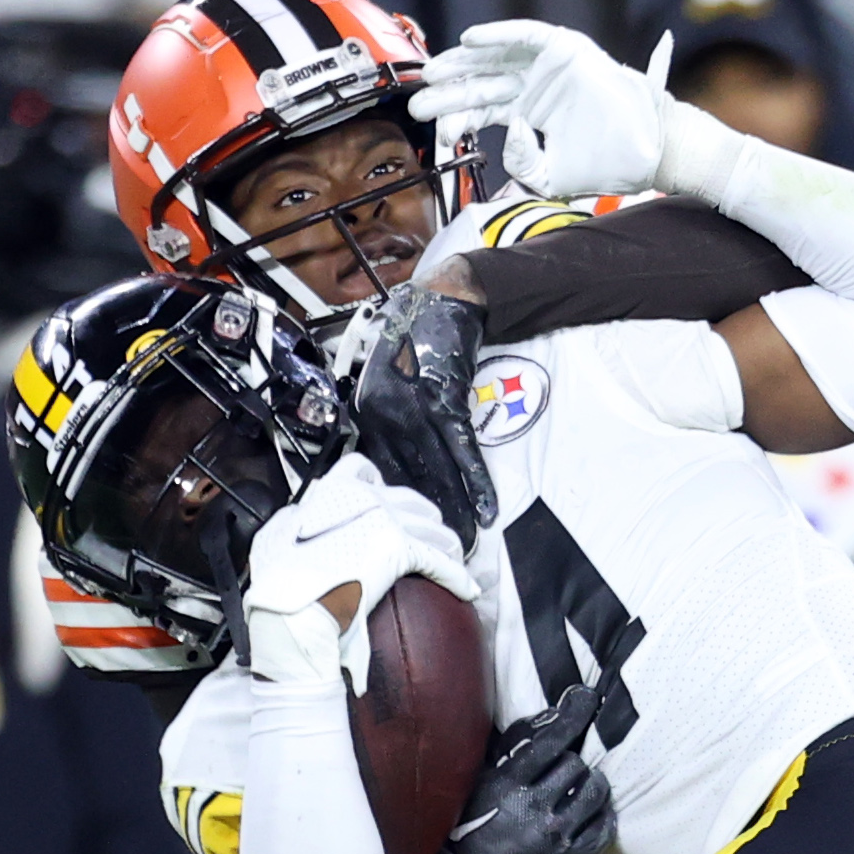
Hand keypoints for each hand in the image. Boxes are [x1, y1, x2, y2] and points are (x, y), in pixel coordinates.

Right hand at [246, 453, 474, 693]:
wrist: (295, 607)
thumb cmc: (280, 580)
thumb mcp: (275, 536)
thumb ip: (295, 519)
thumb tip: (301, 515)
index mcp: (331, 490)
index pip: (362, 469)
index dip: (378, 485)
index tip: (386, 501)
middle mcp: (364, 497)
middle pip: (410, 501)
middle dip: (424, 520)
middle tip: (431, 537)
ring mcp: (387, 520)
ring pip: (433, 529)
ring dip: (446, 545)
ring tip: (454, 561)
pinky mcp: (403, 550)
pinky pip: (441, 561)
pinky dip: (456, 576)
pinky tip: (466, 589)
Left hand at [355, 280, 497, 550]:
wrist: (438, 301)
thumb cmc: (411, 342)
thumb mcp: (383, 383)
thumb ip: (385, 424)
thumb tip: (393, 467)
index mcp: (366, 415)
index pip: (383, 474)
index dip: (402, 509)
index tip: (416, 536)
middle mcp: (384, 415)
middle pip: (411, 480)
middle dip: (431, 519)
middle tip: (447, 552)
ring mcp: (414, 408)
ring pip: (438, 471)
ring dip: (457, 509)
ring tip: (469, 539)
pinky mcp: (445, 401)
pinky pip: (463, 450)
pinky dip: (477, 480)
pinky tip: (488, 507)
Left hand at [412, 21, 671, 199]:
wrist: (644, 151)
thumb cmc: (603, 166)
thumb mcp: (549, 177)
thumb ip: (520, 165)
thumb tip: (506, 139)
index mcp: (527, 113)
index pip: (481, 112)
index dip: (456, 119)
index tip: (434, 133)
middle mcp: (532, 85)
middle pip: (480, 84)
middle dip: (448, 93)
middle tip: (419, 105)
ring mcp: (546, 65)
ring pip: (495, 59)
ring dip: (463, 63)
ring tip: (434, 73)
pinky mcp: (563, 47)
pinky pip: (524, 35)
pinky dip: (498, 35)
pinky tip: (470, 41)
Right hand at [433, 682, 615, 853]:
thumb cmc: (475, 813)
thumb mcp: (483, 773)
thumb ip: (516, 743)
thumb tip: (554, 713)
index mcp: (507, 785)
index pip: (552, 742)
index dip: (574, 715)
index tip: (588, 698)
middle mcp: (532, 811)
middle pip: (576, 765)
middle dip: (571, 761)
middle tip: (561, 768)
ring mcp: (553, 839)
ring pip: (595, 791)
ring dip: (589, 784)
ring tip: (577, 786)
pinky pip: (603, 827)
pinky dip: (601, 813)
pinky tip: (589, 810)